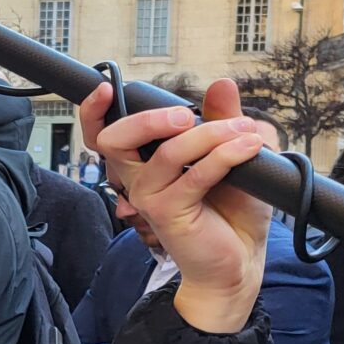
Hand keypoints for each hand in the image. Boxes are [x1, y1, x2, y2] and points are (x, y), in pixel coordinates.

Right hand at [81, 77, 269, 333]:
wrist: (241, 258)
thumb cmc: (232, 209)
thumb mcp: (231, 151)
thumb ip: (222, 118)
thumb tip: (220, 84)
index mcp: (143, 161)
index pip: (104, 134)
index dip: (94, 111)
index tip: (107, 88)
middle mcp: (137, 178)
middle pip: (114, 141)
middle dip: (147, 119)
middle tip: (185, 115)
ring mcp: (149, 197)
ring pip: (166, 152)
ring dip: (209, 134)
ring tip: (244, 133)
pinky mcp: (168, 214)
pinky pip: (195, 175)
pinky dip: (226, 155)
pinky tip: (249, 148)